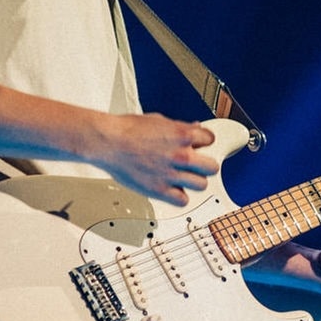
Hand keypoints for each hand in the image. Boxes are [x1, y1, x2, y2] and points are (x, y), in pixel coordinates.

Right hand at [96, 113, 218, 203]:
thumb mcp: (159, 121)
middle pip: (212, 167)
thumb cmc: (127, 129)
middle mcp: (180, 155)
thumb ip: (180, 127)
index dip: (204, 142)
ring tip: (185, 178)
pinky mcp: (159, 189)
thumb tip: (195, 129)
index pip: (211, 140)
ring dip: (194, 181)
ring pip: (201, 185)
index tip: (199, 146)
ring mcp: (171, 173)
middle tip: (197, 165)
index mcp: (182, 135)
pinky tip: (173, 189)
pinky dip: (179, 196)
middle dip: (205, 165)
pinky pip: (182, 200)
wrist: (108, 142)